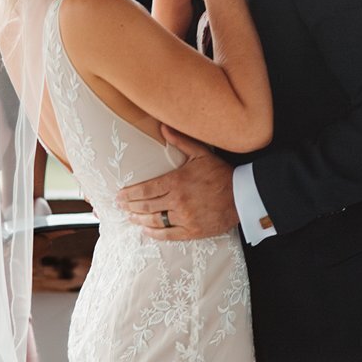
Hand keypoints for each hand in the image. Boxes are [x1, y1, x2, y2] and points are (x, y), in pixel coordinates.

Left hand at [116, 126, 237, 239]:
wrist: (242, 196)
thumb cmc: (221, 173)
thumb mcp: (200, 154)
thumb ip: (180, 141)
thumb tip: (163, 127)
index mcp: (177, 182)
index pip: (146, 189)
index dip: (130, 194)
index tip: (119, 196)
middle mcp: (178, 201)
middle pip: (146, 206)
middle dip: (130, 207)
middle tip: (120, 207)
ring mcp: (185, 217)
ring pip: (155, 220)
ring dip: (139, 220)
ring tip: (130, 218)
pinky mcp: (193, 230)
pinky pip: (169, 234)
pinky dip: (155, 233)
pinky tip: (146, 230)